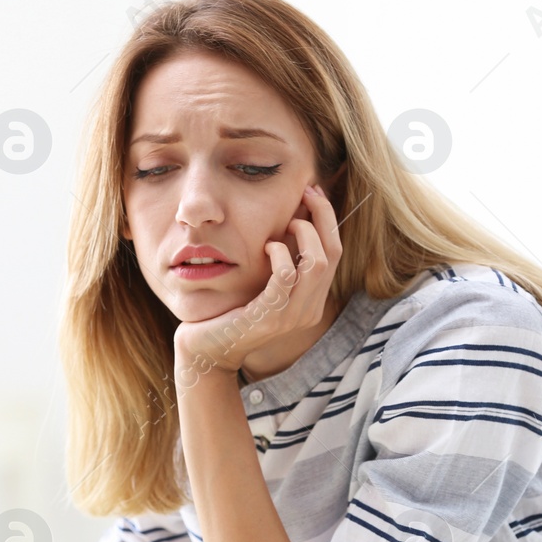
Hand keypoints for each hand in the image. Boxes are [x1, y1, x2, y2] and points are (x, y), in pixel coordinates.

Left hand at [172, 183, 342, 380]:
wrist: (206, 349)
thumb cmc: (231, 312)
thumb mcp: (265, 284)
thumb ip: (283, 261)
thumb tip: (295, 216)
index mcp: (312, 302)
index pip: (335, 253)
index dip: (328, 219)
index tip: (314, 192)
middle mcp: (308, 311)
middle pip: (332, 254)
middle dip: (322, 217)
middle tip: (305, 193)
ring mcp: (290, 317)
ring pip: (316, 264)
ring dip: (303, 234)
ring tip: (286, 223)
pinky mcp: (268, 317)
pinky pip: (286, 277)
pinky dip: (279, 254)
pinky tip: (267, 245)